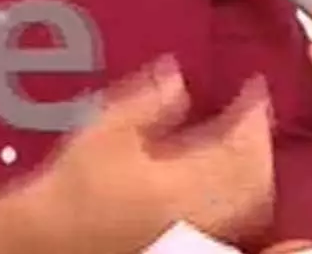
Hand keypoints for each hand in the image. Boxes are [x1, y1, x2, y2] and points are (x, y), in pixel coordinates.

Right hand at [27, 56, 275, 251]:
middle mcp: (200, 212)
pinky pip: (237, 219)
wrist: (53, 237)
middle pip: (254, 175)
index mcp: (182, 182)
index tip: (254, 85)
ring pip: (252, 201)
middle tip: (252, 108)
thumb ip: (148, 101)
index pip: (237, 143)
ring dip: (256, 166)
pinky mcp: (193, 243)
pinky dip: (243, 192)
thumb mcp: (105, 129)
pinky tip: (229, 175)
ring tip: (245, 139)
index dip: (252, 110)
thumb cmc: (73, 185)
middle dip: (259, 138)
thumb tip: (178, 74)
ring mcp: (200, 232)